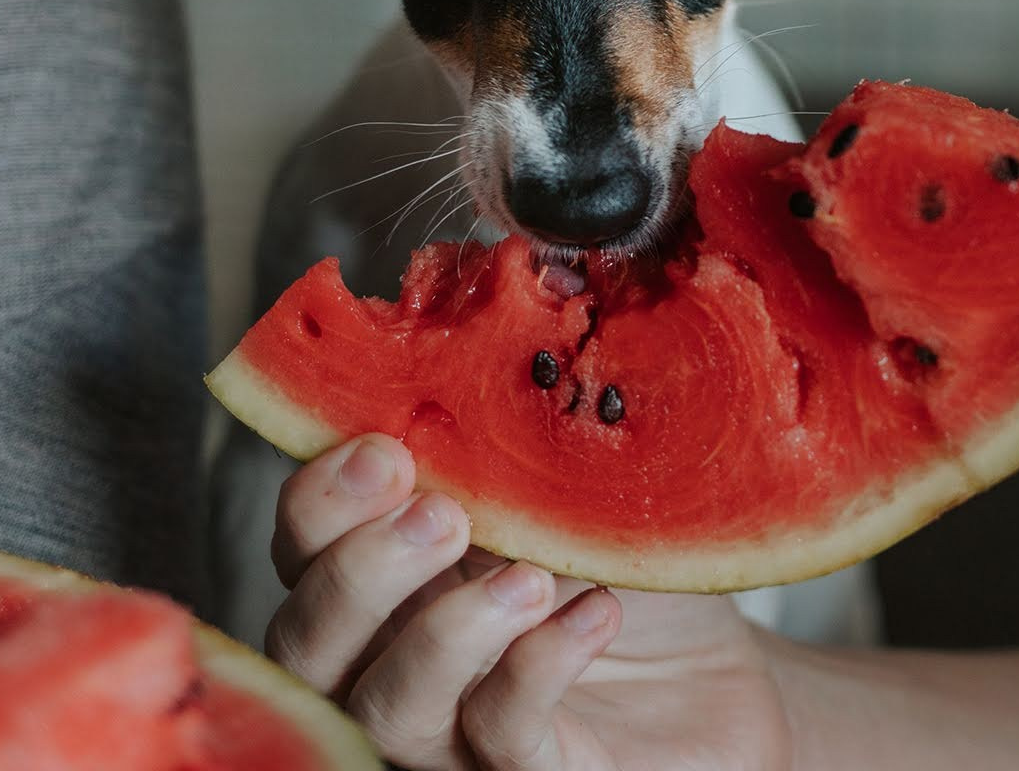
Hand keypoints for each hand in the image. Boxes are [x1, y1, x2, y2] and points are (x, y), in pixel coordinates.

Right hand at [267, 435, 790, 769]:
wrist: (718, 671)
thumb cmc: (626, 566)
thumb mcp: (571, 476)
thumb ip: (512, 416)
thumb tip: (489, 293)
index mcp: (386, 569)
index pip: (300, 542)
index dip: (317, 501)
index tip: (386, 447)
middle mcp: (390, 655)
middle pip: (305, 639)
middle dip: (359, 571)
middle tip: (443, 514)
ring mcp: (449, 730)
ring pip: (385, 706)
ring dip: (445, 632)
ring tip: (527, 577)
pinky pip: (497, 740)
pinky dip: (538, 671)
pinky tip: (593, 614)